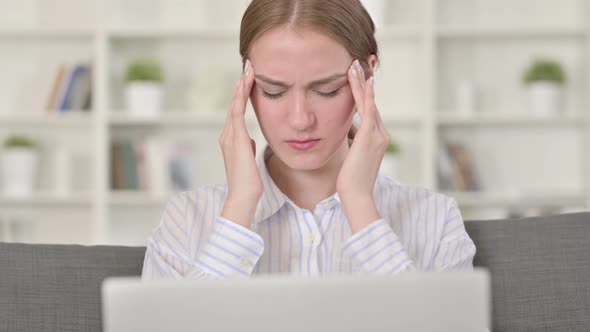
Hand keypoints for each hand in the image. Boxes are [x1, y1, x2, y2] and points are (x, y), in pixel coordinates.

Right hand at [219, 60, 262, 227]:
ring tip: (248, 69)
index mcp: (232, 141)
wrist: (243, 197)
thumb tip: (251, 141)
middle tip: (249, 65)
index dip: (243, 95)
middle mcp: (227, 136)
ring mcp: (230, 137)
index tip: (249, 79)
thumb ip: (248, 148)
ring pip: (234, 105)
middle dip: (242, 85)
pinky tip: (245, 85)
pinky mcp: (236, 139)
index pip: (237, 112)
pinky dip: (240, 97)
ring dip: (242, 86)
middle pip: (234, 104)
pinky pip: (237, 113)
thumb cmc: (249, 184)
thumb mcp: (250, 161)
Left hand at [336, 59, 388, 232]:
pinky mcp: (369, 137)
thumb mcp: (352, 161)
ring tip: (354, 65)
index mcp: (377, 140)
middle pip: (371, 102)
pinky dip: (364, 93)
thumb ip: (353, 149)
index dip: (364, 93)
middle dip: (364, 82)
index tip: (357, 78)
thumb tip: (347, 145)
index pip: (370, 111)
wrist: (356, 196)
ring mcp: (377, 135)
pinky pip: (367, 109)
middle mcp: (381, 135)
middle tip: (357, 63)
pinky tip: (361, 79)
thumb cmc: (350, 183)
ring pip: (369, 102)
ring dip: (361, 82)